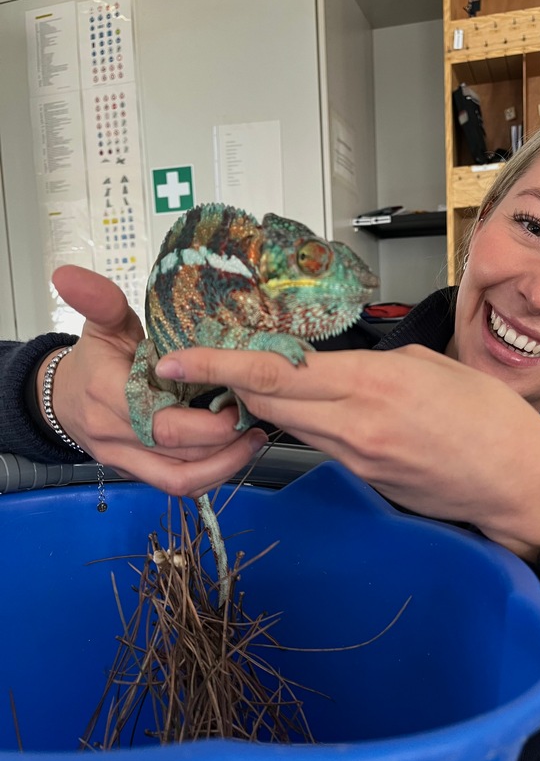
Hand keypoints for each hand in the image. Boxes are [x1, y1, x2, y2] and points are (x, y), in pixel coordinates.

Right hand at [43, 266, 266, 495]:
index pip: (159, 417)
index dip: (203, 417)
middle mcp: (114, 433)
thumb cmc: (94, 361)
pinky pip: (176, 486)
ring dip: (224, 464)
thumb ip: (101, 300)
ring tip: (254, 441)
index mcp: (106, 393)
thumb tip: (69, 274)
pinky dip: (210, 476)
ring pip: (181, 478)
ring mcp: (125, 459)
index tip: (236, 398)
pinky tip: (234, 456)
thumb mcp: (103, 325)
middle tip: (255, 418)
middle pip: (177, 449)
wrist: (64, 400)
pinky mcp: (137, 473)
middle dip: (223, 438)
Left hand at [154, 343, 539, 558]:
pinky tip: (314, 411)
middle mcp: (354, 426)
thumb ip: (375, 363)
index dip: (216, 365)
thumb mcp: (434, 365)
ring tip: (262, 380)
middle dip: (233, 382)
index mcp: (373, 385)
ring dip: (265, 403)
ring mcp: (356, 459)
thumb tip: (341, 366)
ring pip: (287, 425)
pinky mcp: (363, 478)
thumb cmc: (493, 420)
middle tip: (216, 362)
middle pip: (265, 403)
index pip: (273, 373)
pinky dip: (302, 424)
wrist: (517, 484)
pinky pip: (318, 445)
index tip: (176, 360)